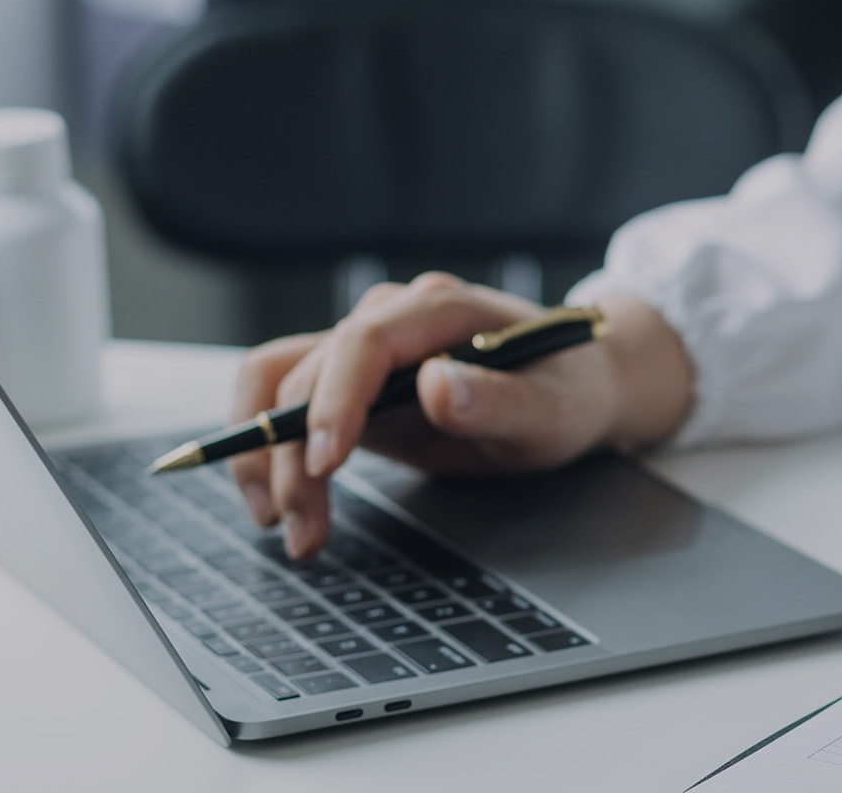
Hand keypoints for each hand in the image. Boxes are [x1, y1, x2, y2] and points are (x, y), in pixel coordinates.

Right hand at [225, 273, 692, 557]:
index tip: (324, 463)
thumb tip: (437, 385)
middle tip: (301, 531)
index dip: (334, 400)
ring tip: (282, 524)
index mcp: (441, 309)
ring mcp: (367, 348)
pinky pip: (286, 405)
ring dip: (264, 456)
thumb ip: (498, 400)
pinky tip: (280, 501)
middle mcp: (392, 317)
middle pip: (310, 373)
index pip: (365, 342)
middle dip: (293, 457)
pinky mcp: (353, 384)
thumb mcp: (552, 411)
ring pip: (280, 386)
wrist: (577, 389)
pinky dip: (270, 451)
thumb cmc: (570, 394)